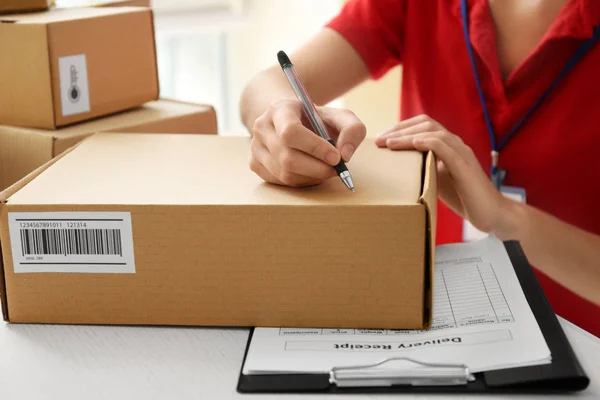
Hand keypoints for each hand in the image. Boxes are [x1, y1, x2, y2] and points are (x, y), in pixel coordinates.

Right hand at [249, 99, 365, 187]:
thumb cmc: (317, 121)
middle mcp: (261, 127)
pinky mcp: (255, 164)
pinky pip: (281, 182)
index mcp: (279, 108)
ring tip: (325, 169)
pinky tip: (311, 172)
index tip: (336, 157)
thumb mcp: (340, 117)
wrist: (291, 121)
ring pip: (285, 174)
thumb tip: (345, 155)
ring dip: (311, 177)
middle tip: (336, 169)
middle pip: (287, 158)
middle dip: (317, 168)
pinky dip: (301, 182)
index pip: (291, 132)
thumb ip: (352, 130)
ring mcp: (255, 147)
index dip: (315, 148)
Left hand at [375, 115, 519, 239]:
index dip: (401, 128)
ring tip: (389, 143)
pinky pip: (446, 148)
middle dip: (399, 129)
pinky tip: (415, 144)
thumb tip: (396, 166)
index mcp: (448, 146)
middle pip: (426, 124)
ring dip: (408, 136)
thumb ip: (421, 167)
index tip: (381, 138)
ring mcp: (462, 153)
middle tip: (379, 140)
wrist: (491, 213)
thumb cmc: (463, 196)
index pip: (423, 125)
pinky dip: (429, 143)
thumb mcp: (436, 178)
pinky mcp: (465, 166)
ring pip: (434, 133)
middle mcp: (455, 144)